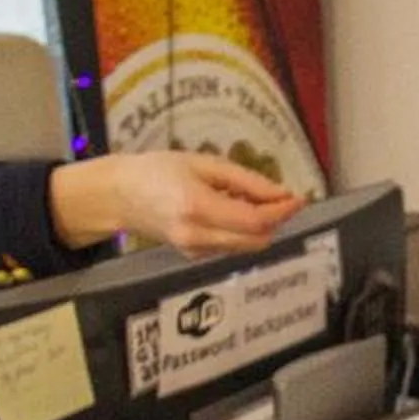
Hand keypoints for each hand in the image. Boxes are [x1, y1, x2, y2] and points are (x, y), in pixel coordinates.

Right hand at [49, 151, 304, 254]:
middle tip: (282, 197)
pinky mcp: (193, 256)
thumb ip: (245, 180)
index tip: (299, 198)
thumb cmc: (158, 170)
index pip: (253, 221)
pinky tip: (234, 209)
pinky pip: (232, 246)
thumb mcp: (203, 163)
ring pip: (247, 246)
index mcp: (196, 207)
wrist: (119, 195)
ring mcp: (194, 250)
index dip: (282, 212)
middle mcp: (196, 236)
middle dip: (276, 221)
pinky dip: (243, 230)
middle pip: (256, 240)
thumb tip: (282, 193)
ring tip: (254, 199)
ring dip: (261, 226)